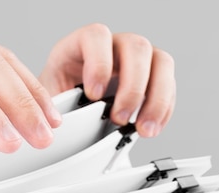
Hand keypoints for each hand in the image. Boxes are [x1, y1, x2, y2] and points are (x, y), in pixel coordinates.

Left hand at [39, 23, 175, 137]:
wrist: (68, 113)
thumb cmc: (57, 103)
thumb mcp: (49, 101)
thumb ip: (57, 106)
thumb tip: (64, 124)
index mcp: (81, 45)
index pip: (96, 36)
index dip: (98, 63)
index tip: (93, 94)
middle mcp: (114, 47)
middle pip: (136, 47)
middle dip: (131, 87)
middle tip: (119, 118)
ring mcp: (136, 60)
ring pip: (161, 63)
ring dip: (156, 100)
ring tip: (142, 129)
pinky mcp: (153, 78)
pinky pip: (169, 86)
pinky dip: (163, 110)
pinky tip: (152, 127)